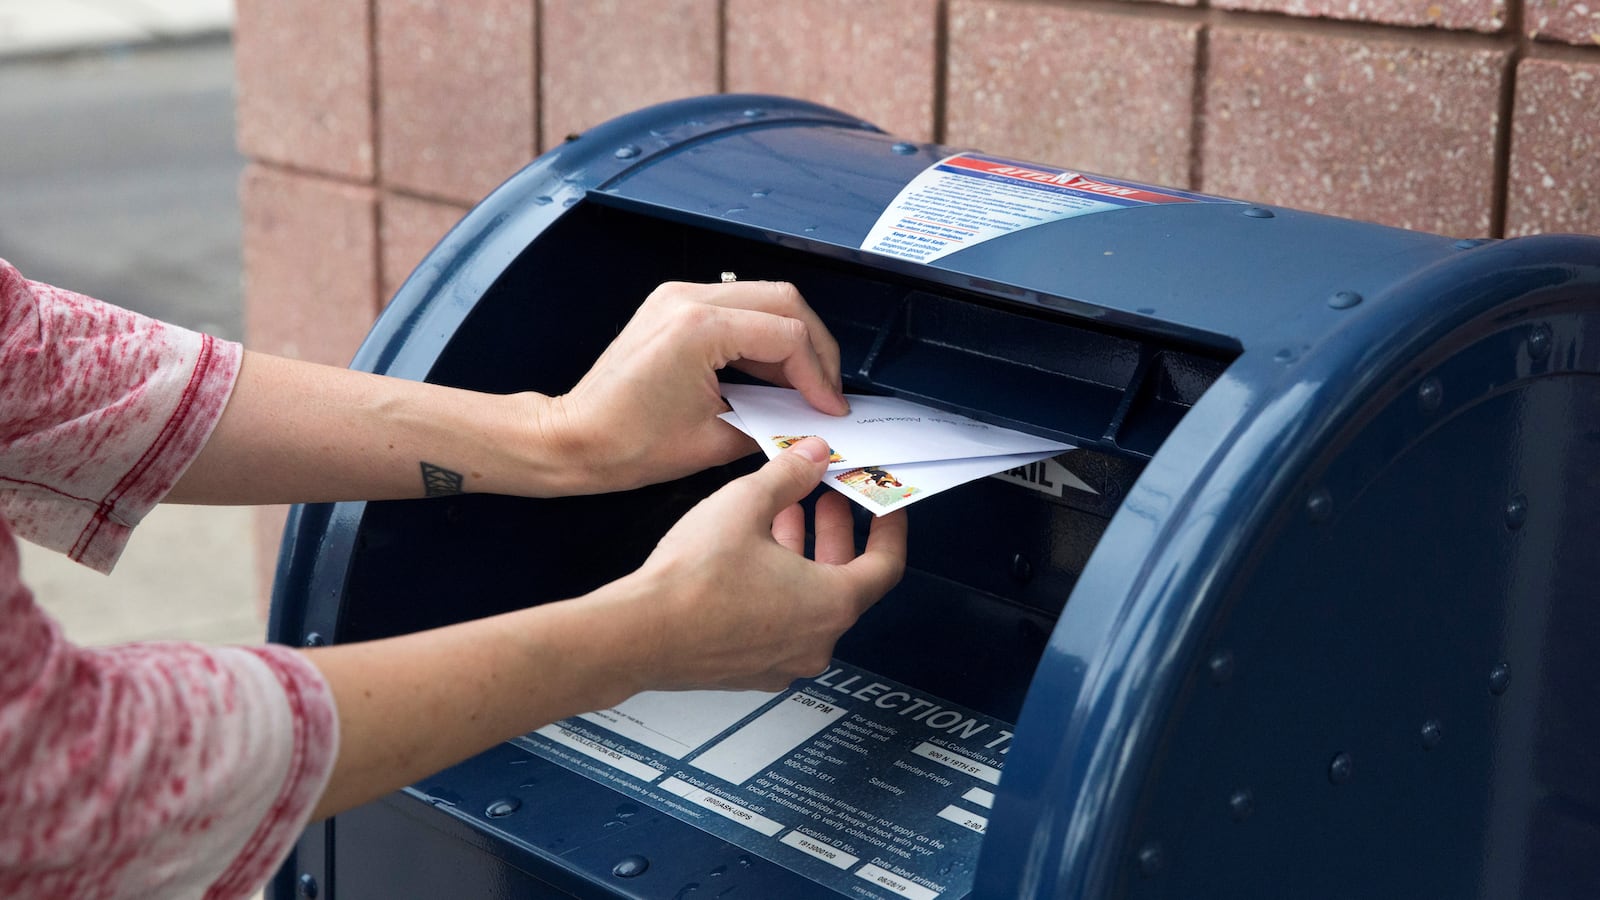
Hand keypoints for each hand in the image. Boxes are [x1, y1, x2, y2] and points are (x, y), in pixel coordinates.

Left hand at [542, 280, 848, 494]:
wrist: (574, 438)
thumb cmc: (625, 444)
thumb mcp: (714, 442)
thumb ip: (771, 423)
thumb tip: (807, 420)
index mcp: (699, 329)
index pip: (788, 337)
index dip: (819, 376)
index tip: (830, 407)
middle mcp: (688, 299)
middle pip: (785, 302)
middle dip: (815, 348)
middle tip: (827, 390)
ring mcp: (678, 296)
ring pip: (764, 299)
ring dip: (791, 339)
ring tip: (804, 384)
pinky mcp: (673, 306)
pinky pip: (736, 309)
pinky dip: (762, 337)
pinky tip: (771, 374)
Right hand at [616, 437, 906, 692]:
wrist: (638, 635)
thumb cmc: (692, 581)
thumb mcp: (746, 504)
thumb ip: (790, 475)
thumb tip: (814, 456)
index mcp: (831, 603)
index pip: (886, 565)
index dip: (889, 529)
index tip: (885, 508)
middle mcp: (816, 640)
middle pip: (847, 583)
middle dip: (837, 536)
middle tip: (825, 501)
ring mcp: (784, 661)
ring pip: (811, 603)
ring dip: (803, 560)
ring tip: (781, 518)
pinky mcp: (752, 671)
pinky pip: (782, 625)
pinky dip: (779, 590)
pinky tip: (750, 559)